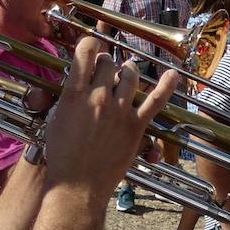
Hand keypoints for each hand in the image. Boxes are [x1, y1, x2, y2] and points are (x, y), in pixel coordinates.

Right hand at [42, 35, 179, 203]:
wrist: (78, 184)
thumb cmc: (62, 155)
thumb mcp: (56, 118)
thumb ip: (68, 97)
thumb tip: (78, 82)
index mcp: (74, 95)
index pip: (85, 53)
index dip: (89, 45)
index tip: (90, 46)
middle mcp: (98, 98)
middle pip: (108, 63)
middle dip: (106, 62)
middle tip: (103, 68)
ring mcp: (120, 111)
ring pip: (130, 75)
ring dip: (127, 69)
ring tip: (125, 71)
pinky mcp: (136, 126)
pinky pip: (155, 101)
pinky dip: (166, 86)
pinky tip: (173, 75)